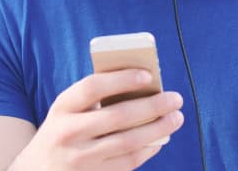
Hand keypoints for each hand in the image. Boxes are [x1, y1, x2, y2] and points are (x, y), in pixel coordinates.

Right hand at [9, 69, 183, 170]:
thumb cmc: (63, 132)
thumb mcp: (68, 112)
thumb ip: (97, 100)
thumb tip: (146, 90)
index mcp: (62, 108)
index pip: (92, 87)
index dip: (122, 79)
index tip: (149, 75)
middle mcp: (67, 133)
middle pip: (118, 116)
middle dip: (153, 106)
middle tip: (176, 98)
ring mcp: (79, 159)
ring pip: (128, 142)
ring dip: (158, 129)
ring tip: (176, 118)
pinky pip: (128, 162)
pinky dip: (148, 149)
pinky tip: (160, 139)